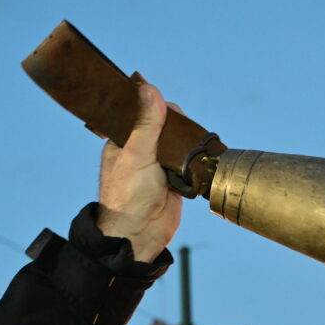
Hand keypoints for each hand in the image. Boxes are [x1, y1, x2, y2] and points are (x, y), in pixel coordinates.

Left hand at [97, 83, 182, 261]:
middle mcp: (141, 152)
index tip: (170, 110)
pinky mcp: (176, 181)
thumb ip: (147, 123)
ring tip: (194, 147)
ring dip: (188, 145)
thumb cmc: (128, 197)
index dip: (157, 108)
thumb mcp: (137, 154)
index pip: (143, 114)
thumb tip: (150, 89)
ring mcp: (160, 167)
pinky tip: (200, 159)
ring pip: (180, 145)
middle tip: (183, 135)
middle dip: (177, 128)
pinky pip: (190, 165)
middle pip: (166, 128)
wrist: (139, 235)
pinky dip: (196, 162)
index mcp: (124, 142)